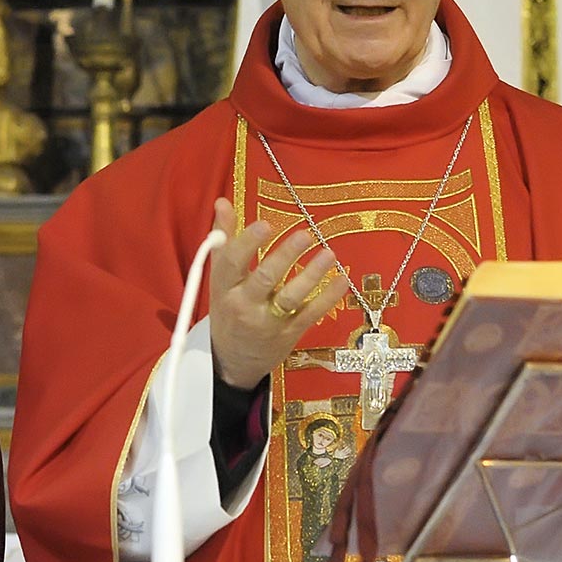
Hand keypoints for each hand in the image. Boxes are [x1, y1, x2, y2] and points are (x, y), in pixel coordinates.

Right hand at [205, 198, 347, 389]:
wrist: (230, 360)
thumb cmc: (227, 308)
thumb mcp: (218, 277)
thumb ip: (224, 240)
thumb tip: (222, 201)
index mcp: (224, 286)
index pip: (233, 262)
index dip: (248, 243)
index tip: (266, 224)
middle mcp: (244, 304)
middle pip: (265, 278)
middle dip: (285, 256)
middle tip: (305, 234)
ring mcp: (267, 322)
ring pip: (290, 297)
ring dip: (312, 275)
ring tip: (329, 253)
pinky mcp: (288, 334)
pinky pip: (310, 314)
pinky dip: (327, 297)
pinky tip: (342, 280)